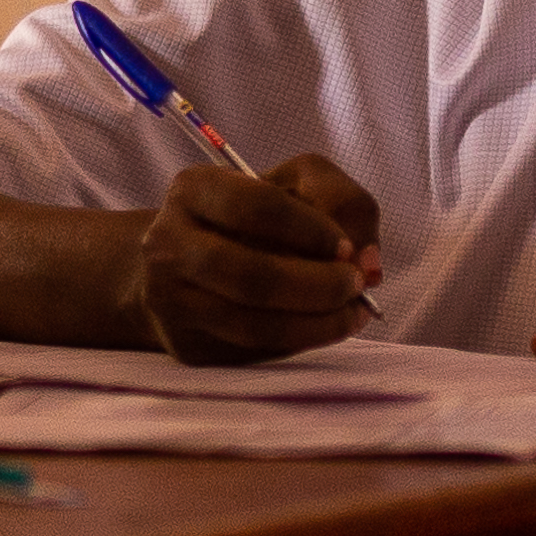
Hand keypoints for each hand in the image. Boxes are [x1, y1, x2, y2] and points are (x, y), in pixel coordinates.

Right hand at [137, 153, 379, 361]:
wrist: (184, 268)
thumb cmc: (252, 219)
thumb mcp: (296, 185)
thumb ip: (341, 202)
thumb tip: (368, 262)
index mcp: (192, 190)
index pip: (257, 206)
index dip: (312, 229)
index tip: (347, 247)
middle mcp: (168, 245)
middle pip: (252, 276)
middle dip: (319, 285)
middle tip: (356, 285)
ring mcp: (171, 300)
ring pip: (254, 325)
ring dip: (317, 324)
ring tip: (352, 313)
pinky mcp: (187, 345)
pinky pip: (253, 351)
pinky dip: (299, 342)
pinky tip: (323, 328)